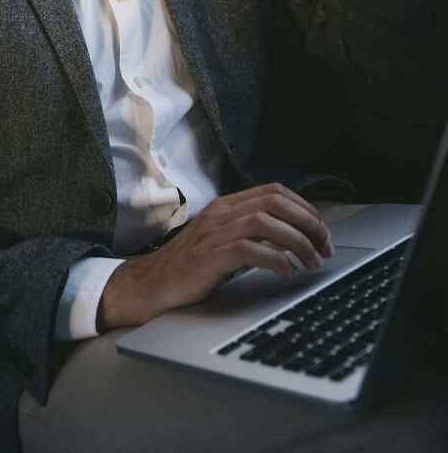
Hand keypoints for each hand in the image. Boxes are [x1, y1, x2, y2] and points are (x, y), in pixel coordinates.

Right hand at [98, 183, 334, 329]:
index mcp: (226, 206)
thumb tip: (291, 241)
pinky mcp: (210, 256)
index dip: (304, 207)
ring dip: (298, 241)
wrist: (150, 285)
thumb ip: (249, 235)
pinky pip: (251, 249)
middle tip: (326, 247)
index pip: (274, 191)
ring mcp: (214, 233)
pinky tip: (288, 273)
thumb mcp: (221, 242)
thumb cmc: (188, 268)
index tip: (321, 229)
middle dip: (309, 223)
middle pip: (275, 202)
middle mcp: (222, 213)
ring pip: (267, 222)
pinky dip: (277, 260)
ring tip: (313, 262)